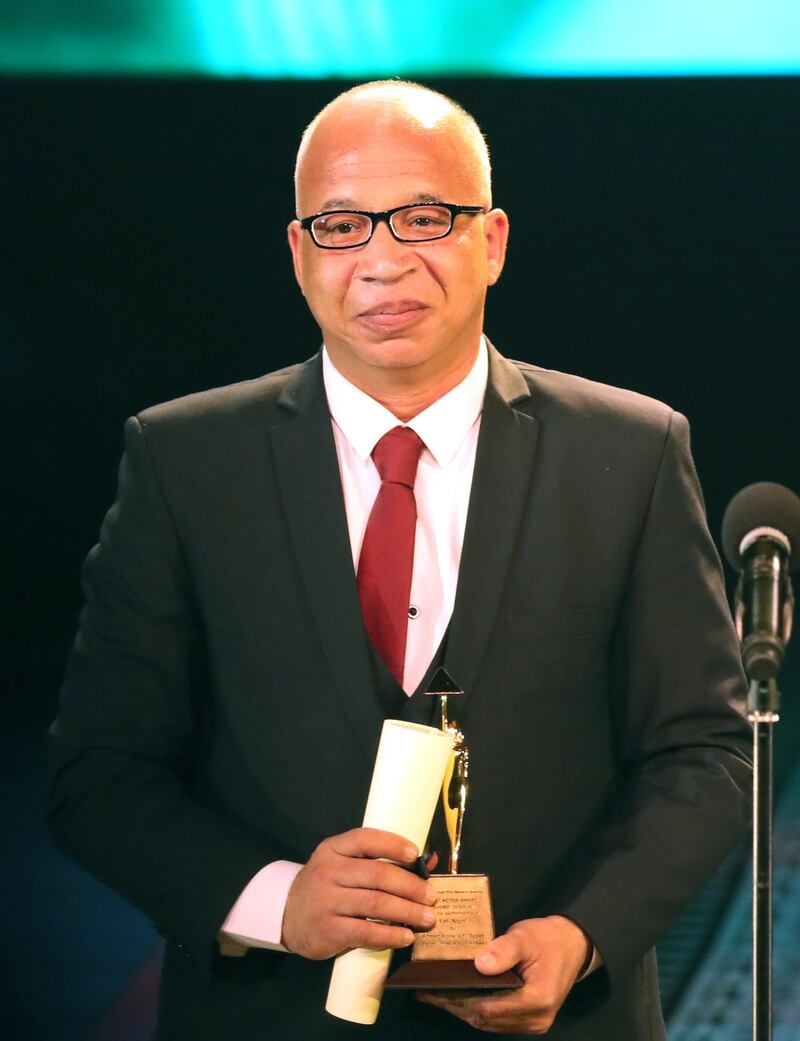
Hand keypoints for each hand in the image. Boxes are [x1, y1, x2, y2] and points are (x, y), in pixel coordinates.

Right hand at [280, 828, 438, 958]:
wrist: (287, 915)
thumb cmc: (327, 886)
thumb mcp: (343, 864)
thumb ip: (379, 860)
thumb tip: (427, 861)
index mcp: (334, 849)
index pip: (365, 839)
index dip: (392, 844)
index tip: (415, 854)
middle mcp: (328, 872)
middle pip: (377, 875)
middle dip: (410, 886)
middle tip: (431, 897)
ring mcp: (326, 902)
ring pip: (375, 904)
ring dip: (407, 911)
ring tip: (427, 918)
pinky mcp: (328, 930)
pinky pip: (365, 933)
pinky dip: (390, 935)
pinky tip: (406, 936)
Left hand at [418, 915, 590, 1033]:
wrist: (572, 945)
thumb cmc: (547, 938)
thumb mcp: (525, 937)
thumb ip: (503, 950)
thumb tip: (479, 964)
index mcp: (537, 999)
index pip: (490, 1008)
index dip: (460, 1000)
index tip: (435, 989)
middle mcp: (536, 1019)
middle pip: (487, 1019)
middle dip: (456, 1006)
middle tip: (429, 992)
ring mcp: (534, 1024)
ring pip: (490, 1024)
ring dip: (464, 1011)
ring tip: (437, 995)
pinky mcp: (530, 1022)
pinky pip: (498, 1021)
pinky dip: (478, 1011)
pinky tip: (460, 998)